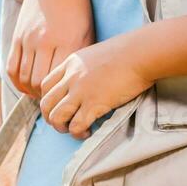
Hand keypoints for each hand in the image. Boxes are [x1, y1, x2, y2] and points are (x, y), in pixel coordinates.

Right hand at [5, 0, 92, 98]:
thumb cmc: (76, 7)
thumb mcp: (87, 30)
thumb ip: (81, 56)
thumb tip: (80, 82)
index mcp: (67, 41)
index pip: (59, 80)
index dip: (60, 94)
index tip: (65, 99)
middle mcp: (45, 41)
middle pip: (38, 82)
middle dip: (44, 96)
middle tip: (52, 100)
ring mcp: (28, 39)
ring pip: (23, 78)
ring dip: (30, 91)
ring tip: (39, 94)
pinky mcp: (17, 37)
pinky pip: (11, 67)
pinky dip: (17, 81)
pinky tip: (25, 84)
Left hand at [38, 37, 154, 138]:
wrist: (141, 53)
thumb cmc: (127, 52)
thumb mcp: (96, 54)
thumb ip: (85, 67)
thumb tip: (87, 82)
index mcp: (70, 63)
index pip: (45, 85)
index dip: (49, 100)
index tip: (60, 108)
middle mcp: (71, 77)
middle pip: (46, 104)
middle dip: (51, 118)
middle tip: (65, 123)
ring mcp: (81, 91)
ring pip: (56, 117)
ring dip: (62, 128)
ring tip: (75, 129)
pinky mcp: (94, 103)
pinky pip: (76, 126)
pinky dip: (79, 133)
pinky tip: (88, 131)